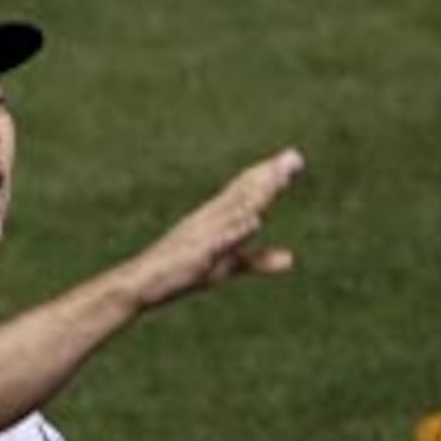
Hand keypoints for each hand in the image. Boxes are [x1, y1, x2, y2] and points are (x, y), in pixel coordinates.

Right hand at [126, 148, 305, 306]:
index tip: (295, 158)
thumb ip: (260, 260)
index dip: (271, 176)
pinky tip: (253, 221)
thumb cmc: (186, 272)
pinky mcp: (196, 253)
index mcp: (219, 216)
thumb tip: (292, 259)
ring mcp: (203, 232)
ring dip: (257, 195)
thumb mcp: (230, 266)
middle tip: (295, 157)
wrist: (145, 284)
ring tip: (279, 179)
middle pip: (245, 191)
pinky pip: (219, 241)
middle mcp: (211, 216)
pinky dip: (236, 230)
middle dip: (269, 175)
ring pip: (235, 210)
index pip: (248, 190)